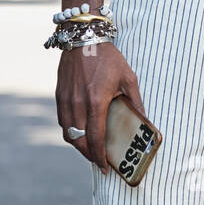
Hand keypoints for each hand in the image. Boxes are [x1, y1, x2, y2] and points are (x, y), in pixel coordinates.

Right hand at [56, 42, 145, 172]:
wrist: (83, 37)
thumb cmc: (108, 58)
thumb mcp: (128, 79)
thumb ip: (136, 102)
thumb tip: (144, 122)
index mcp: (96, 101)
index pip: (95, 138)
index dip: (99, 157)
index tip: (105, 167)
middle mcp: (78, 104)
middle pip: (79, 141)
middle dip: (89, 155)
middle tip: (99, 161)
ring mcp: (66, 100)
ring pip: (68, 133)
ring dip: (78, 145)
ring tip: (90, 149)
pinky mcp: (59, 95)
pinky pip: (63, 121)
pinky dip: (71, 132)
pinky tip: (81, 132)